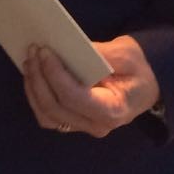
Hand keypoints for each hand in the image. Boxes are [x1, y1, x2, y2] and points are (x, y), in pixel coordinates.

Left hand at [22, 35, 160, 138]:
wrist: (144, 86)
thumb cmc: (137, 69)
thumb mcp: (127, 54)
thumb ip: (100, 53)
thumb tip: (69, 47)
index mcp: (113, 110)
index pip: (74, 98)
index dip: (55, 75)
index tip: (44, 51)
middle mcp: (97, 125)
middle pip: (56, 108)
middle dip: (39, 77)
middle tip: (32, 50)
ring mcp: (84, 127)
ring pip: (47, 115)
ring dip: (33, 88)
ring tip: (29, 61)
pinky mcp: (73, 122)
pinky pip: (47, 115)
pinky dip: (35, 95)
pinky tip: (33, 74)